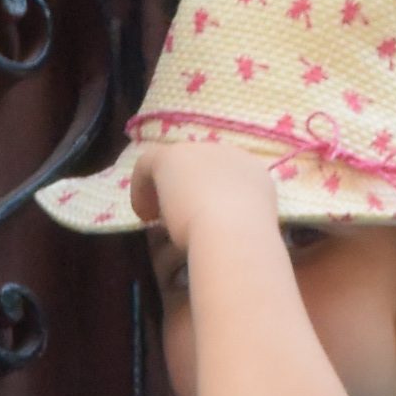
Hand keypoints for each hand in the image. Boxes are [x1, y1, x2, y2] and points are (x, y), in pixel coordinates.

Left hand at [128, 136, 275, 245]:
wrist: (232, 233)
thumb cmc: (243, 244)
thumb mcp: (244, 234)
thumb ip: (232, 225)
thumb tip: (214, 234)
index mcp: (254, 174)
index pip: (227, 178)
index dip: (209, 196)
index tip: (198, 220)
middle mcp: (230, 155)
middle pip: (201, 167)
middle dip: (187, 189)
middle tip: (174, 219)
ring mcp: (201, 151)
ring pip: (176, 165)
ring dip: (165, 190)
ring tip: (156, 218)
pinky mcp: (171, 156)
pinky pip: (148, 164)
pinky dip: (141, 189)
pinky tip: (143, 215)